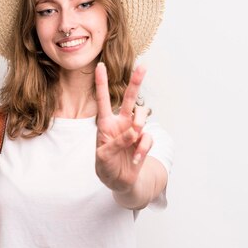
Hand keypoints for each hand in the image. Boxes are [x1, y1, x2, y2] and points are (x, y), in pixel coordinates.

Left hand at [94, 63, 152, 193]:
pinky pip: (147, 138)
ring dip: (139, 125)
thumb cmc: (106, 166)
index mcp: (105, 123)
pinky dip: (142, 149)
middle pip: (130, 98)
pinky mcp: (144, 140)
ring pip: (142, 116)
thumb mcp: (103, 156)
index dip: (101, 83)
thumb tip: (135, 131)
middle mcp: (121, 123)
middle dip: (136, 81)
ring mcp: (134, 130)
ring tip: (134, 139)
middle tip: (143, 66)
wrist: (120, 181)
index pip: (103, 100)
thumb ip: (116, 142)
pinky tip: (136, 159)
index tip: (99, 66)